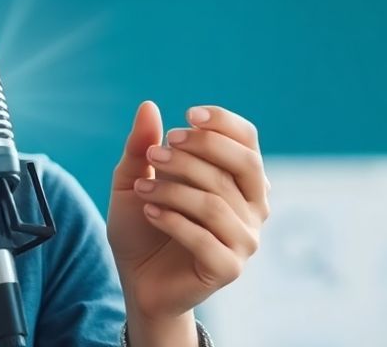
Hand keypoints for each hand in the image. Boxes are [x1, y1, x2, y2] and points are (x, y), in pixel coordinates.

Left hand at [106, 102, 269, 326]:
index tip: (188, 115)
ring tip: (141, 187)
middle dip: (200, 150)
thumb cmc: (143, 224)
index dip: (222, 123)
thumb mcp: (132, 179)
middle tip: (157, 152)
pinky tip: (148, 211)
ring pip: (216, 201)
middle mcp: (254, 207)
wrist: (138, 278)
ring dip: (173, 188)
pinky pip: (204, 238)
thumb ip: (141, 146)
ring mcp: (246, 240)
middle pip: (244, 164)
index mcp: (240, 179)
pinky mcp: (229, 268)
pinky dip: (172, 220)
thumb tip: (148, 106)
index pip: (247, 141)